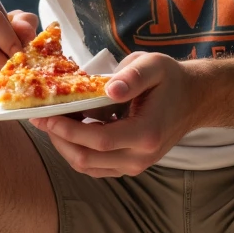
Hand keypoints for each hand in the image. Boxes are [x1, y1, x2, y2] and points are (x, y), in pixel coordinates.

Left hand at [30, 52, 200, 176]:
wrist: (193, 100)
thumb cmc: (171, 80)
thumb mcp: (154, 65)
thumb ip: (132, 76)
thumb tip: (110, 89)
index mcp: (146, 134)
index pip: (98, 141)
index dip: (67, 130)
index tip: (45, 115)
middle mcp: (140, 158)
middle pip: (86, 159)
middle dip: (58, 139)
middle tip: (41, 117)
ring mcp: (135, 166)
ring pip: (87, 166)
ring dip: (65, 145)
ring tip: (53, 120)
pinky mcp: (128, 166)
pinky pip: (94, 166)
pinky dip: (77, 149)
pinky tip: (71, 127)